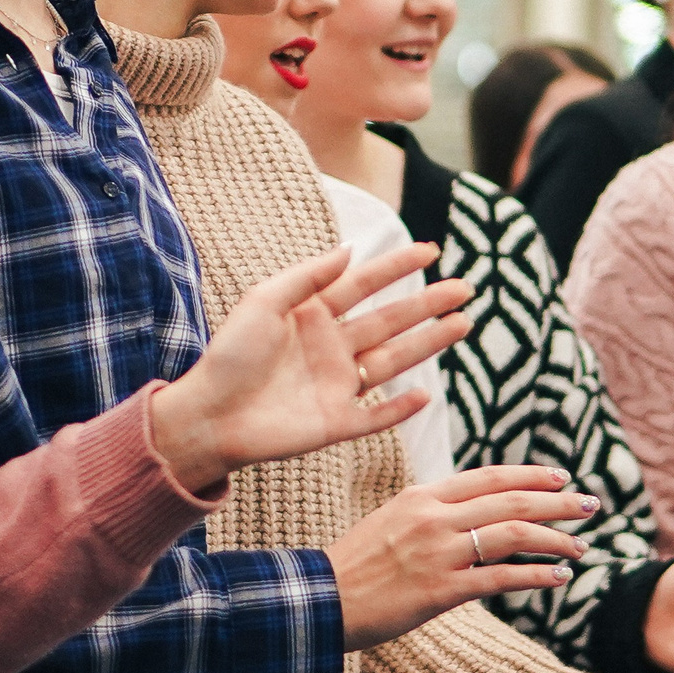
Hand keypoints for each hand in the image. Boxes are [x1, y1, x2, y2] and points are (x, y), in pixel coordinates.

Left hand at [149, 243, 471, 493]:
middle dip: (428, 304)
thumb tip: (351, 249)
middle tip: (465, 287)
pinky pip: (376, 415)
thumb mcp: (265, 301)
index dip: (397, 266)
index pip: (364, 284)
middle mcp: (331, 348)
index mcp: (313, 316)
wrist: (209, 414)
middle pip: (391, 320)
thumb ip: (308, 275)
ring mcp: (337, 386)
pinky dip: (401, 408)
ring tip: (463, 323)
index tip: (431, 249)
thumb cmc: (230, 356)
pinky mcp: (336, 424)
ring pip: (394, 361)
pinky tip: (427, 393)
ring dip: (429, 343)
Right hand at [328, 465, 589, 650]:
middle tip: (590, 505)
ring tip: (578, 546)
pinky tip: (558, 577)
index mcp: (422, 496)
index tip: (561, 477)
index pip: (490, 477)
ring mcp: (439, 552)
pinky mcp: (442, 590)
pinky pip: (503, 578)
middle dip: (558, 500)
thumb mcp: (390, 520)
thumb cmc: (354, 565)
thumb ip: (430, 511)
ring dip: (555, 538)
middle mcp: (434, 516)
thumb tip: (470, 512)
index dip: (531, 475)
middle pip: (512, 500)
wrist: (320, 601)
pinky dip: (537, 576)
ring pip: (515, 534)